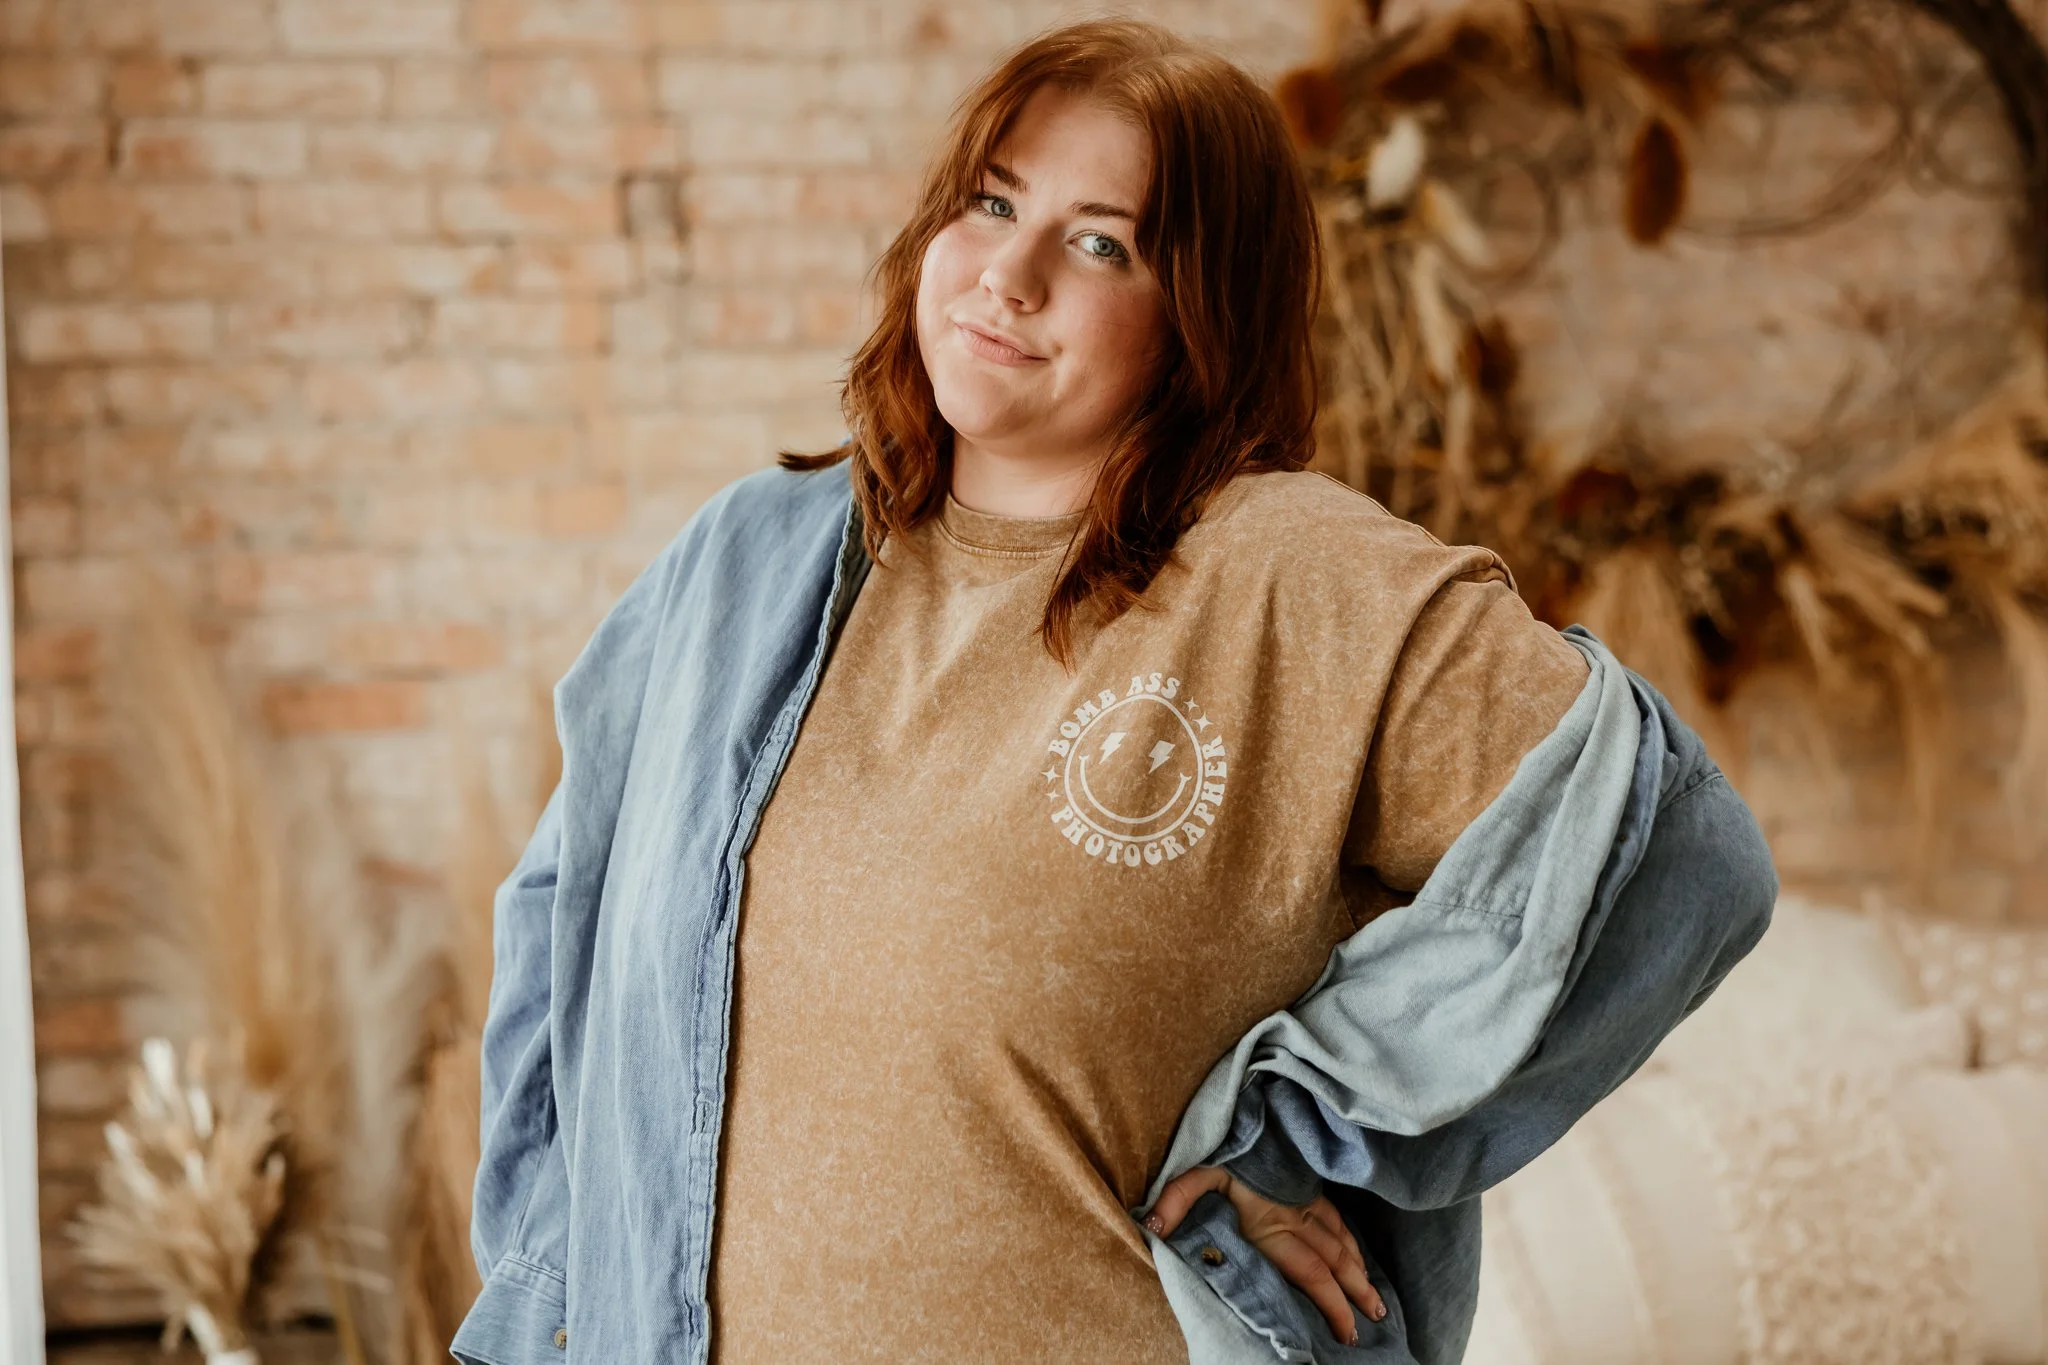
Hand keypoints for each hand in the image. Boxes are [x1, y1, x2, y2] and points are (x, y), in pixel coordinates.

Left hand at [1141, 1165, 1386, 1346]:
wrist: (1248, 1111)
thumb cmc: (1219, 1149)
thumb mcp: (1191, 1174)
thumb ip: (1174, 1203)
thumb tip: (1150, 1228)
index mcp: (1271, 1224)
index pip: (1310, 1271)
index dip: (1332, 1303)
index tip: (1346, 1331)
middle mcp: (1295, 1216)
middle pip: (1333, 1261)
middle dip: (1354, 1293)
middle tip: (1373, 1320)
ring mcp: (1305, 1200)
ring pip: (1341, 1240)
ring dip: (1359, 1270)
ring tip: (1375, 1299)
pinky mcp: (1307, 1186)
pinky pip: (1337, 1218)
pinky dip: (1351, 1241)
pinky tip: (1358, 1255)